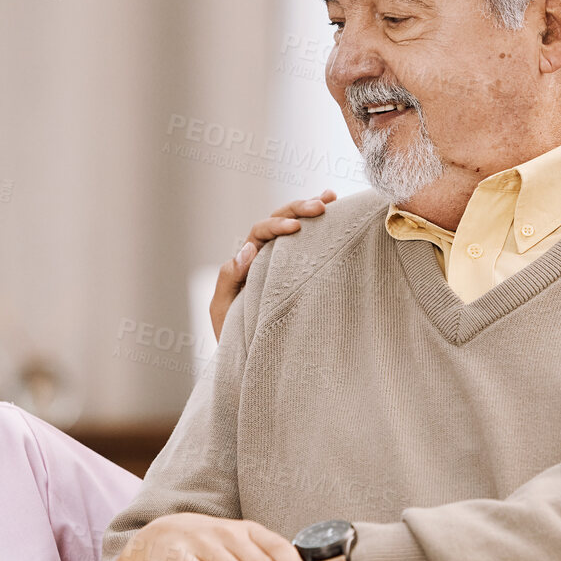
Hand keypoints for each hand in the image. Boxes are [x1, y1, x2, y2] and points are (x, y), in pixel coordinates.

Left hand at [208, 190, 336, 341]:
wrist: (250, 360)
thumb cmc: (234, 336)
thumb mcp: (224, 309)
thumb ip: (230, 278)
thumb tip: (248, 248)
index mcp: (245, 262)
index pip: (259, 234)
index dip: (276, 227)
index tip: (296, 229)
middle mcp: (263, 255)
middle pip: (278, 221)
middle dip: (298, 210)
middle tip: (321, 206)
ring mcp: (282, 261)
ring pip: (294, 226)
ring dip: (310, 209)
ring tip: (331, 199)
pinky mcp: (299, 270)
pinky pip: (308, 242)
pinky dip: (320, 224)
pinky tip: (336, 209)